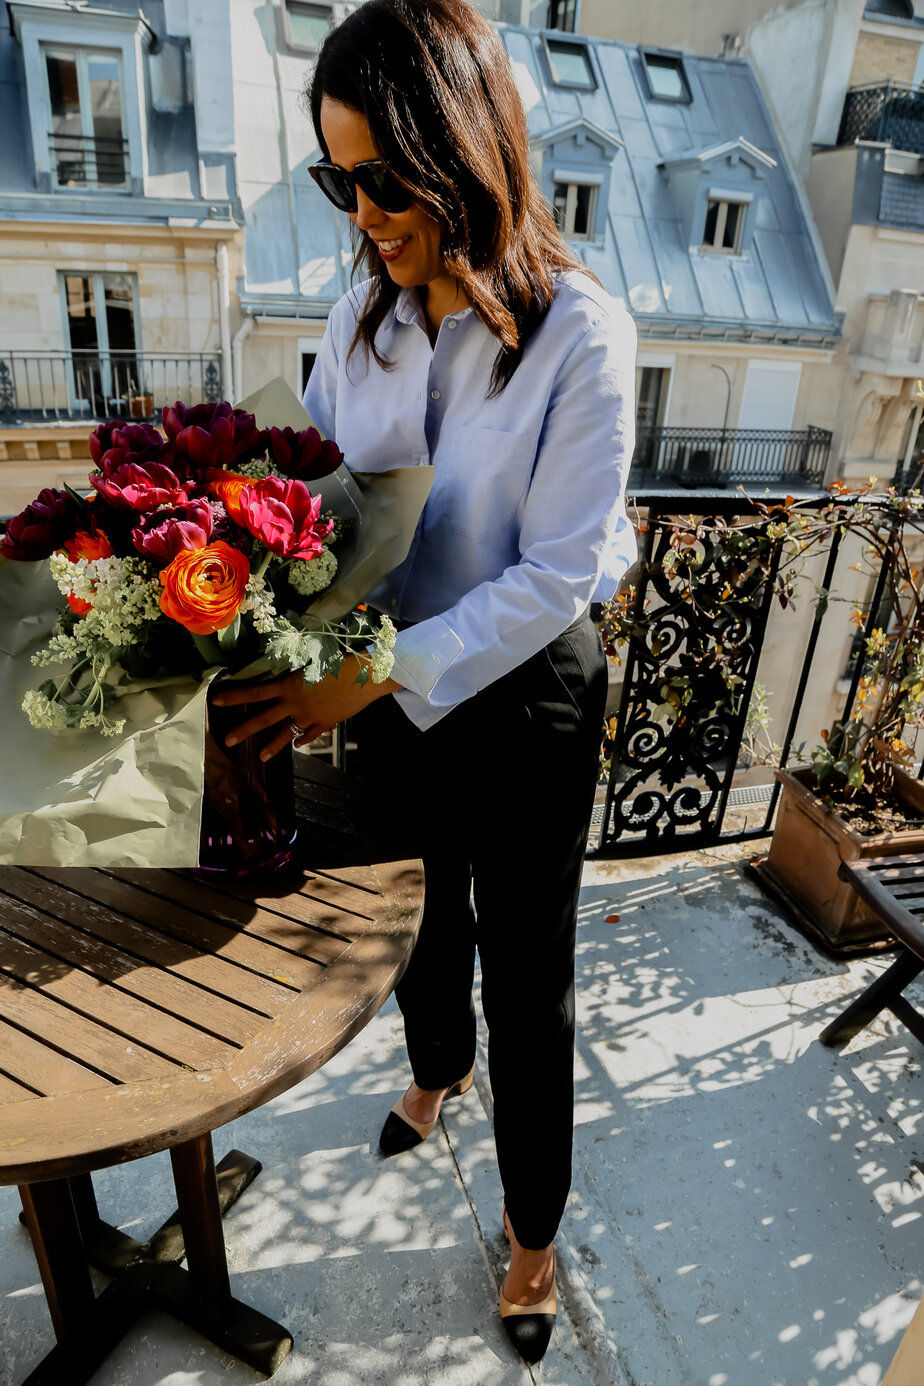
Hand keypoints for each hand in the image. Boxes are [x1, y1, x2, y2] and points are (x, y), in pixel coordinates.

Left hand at [211, 656, 401, 760]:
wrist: (366, 676)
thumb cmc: (339, 660)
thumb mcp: (311, 662)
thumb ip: (295, 676)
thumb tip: (286, 682)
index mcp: (289, 686)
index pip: (255, 692)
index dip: (235, 696)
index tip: (217, 700)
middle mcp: (295, 704)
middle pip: (263, 719)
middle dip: (244, 730)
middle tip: (227, 741)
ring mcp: (310, 717)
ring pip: (286, 735)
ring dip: (272, 746)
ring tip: (261, 757)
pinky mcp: (325, 724)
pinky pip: (310, 735)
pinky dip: (303, 740)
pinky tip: (298, 746)